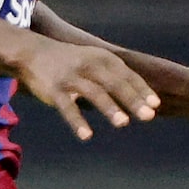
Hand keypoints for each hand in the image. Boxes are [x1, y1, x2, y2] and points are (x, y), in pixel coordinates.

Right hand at [14, 41, 159, 142]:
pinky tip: (87, 136)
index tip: (156, 105)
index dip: (142, 90)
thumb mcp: (94, 60)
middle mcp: (89, 65)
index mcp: (103, 59)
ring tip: (123, 123)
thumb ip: (114, 76)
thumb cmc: (70, 61)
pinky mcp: (54, 90)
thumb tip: (141, 98)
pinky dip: (77, 122)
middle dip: (132, 100)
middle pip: (115, 84)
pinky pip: (68, 108)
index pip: (127, 75)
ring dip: (110, 108)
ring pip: (94, 93)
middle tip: (148, 116)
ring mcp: (71, 78)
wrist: (32, 52)